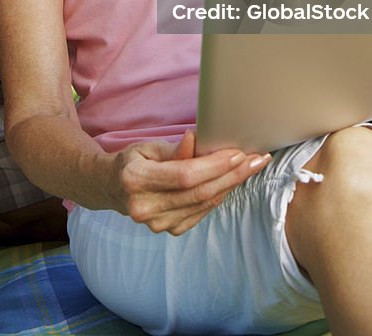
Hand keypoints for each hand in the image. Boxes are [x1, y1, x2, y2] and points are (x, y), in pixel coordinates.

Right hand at [111, 131, 270, 235]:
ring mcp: (157, 224)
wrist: (112, 189)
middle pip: (199, 192)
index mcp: (136, 180)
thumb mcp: (148, 147)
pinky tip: (233, 181)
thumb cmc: (133, 161)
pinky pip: (202, 212)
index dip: (214, 165)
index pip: (184, 175)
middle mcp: (145, 207)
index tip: (239, 153)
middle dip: (233, 174)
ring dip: (232, 185)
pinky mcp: (169, 230)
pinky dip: (220, 195)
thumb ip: (174, 149)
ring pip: (204, 203)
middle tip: (258, 159)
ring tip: (252, 167)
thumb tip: (196, 140)